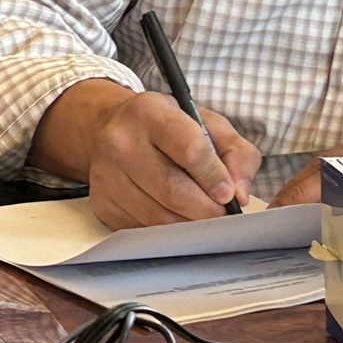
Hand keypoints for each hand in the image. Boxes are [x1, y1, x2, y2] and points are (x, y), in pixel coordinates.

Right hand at [34, 81, 260, 228]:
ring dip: (190, 224)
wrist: (111, 130)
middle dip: (207, 209)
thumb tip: (239, 194)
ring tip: (202, 216)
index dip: (214, 176)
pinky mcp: (102, 203)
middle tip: (223, 214)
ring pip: (159, 216)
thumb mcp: (207, 123)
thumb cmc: (167, 128)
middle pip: (173, 190)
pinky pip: (144, 229)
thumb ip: (236, 152)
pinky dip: (168, 231)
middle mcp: (121, 141)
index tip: (229, 195)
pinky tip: (176, 217)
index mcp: (150, 112)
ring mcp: (107, 175)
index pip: (190, 149)